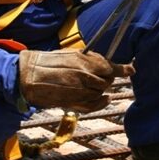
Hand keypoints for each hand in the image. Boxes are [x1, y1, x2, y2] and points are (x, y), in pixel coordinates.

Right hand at [19, 49, 134, 112]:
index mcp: (82, 60)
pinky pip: (93, 105)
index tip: (131, 69)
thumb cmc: (48, 63)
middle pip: (106, 81)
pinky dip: (100, 103)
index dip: (122, 69)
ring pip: (100, 93)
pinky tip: (103, 99)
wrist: (27, 75)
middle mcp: (83, 75)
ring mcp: (78, 90)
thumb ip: (89, 60)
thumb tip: (109, 65)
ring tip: (92, 86)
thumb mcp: (70, 55)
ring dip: (100, 90)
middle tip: (101, 76)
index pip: (108, 66)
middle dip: (107, 79)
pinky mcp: (72, 102)